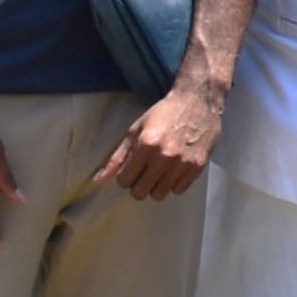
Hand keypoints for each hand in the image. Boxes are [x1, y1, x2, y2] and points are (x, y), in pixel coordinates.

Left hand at [95, 79, 223, 202]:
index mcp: (145, 145)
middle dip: (138, 184)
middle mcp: (164, 157)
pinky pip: (178, 190)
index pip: (124, 180)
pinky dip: (173, 183)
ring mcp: (182, 163)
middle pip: (140, 192)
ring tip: (160, 170)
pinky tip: (174, 168)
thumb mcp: (135, 129)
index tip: (131, 168)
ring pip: (159, 195)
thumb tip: (98, 179)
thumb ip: (117, 156)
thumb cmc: (164, 113)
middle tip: (144, 171)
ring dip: (156, 185)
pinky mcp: (197, 167)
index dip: (125, 176)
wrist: (198, 101)